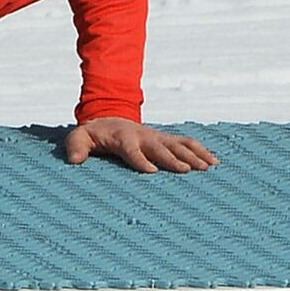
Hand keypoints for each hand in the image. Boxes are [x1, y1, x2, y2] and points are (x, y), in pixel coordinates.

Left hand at [64, 117, 218, 172]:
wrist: (108, 118)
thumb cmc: (93, 135)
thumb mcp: (79, 138)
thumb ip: (76, 147)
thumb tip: (74, 160)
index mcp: (122, 138)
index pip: (132, 150)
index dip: (140, 160)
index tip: (151, 172)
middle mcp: (143, 136)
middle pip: (160, 148)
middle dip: (173, 159)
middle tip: (187, 171)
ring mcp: (157, 137)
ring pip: (179, 144)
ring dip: (194, 155)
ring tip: (209, 168)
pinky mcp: (166, 139)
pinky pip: (186, 143)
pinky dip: (202, 150)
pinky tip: (215, 163)